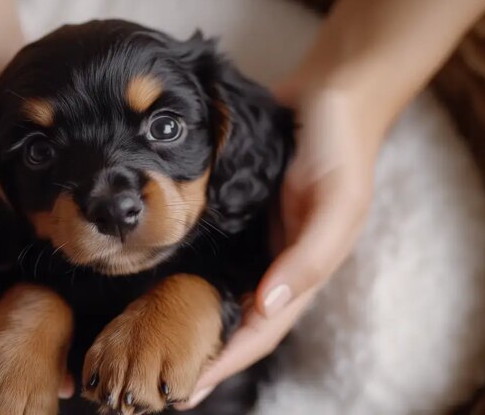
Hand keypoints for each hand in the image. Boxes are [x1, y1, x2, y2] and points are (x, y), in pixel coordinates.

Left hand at [177, 85, 378, 409]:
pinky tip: (151, 286)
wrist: (326, 99)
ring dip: (185, 322)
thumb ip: (309, 255)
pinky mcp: (233, 220)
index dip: (224, 364)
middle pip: (233, 322)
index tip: (183, 391)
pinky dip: (183, 277)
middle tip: (152, 379)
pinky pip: (207, 257)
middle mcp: (274, 266)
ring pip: (216, 295)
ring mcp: (252, 244)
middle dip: (198, 354)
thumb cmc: (339, 150)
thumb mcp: (337, 201)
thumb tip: (267, 304)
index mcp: (301, 272)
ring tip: (145, 345)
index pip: (259, 331)